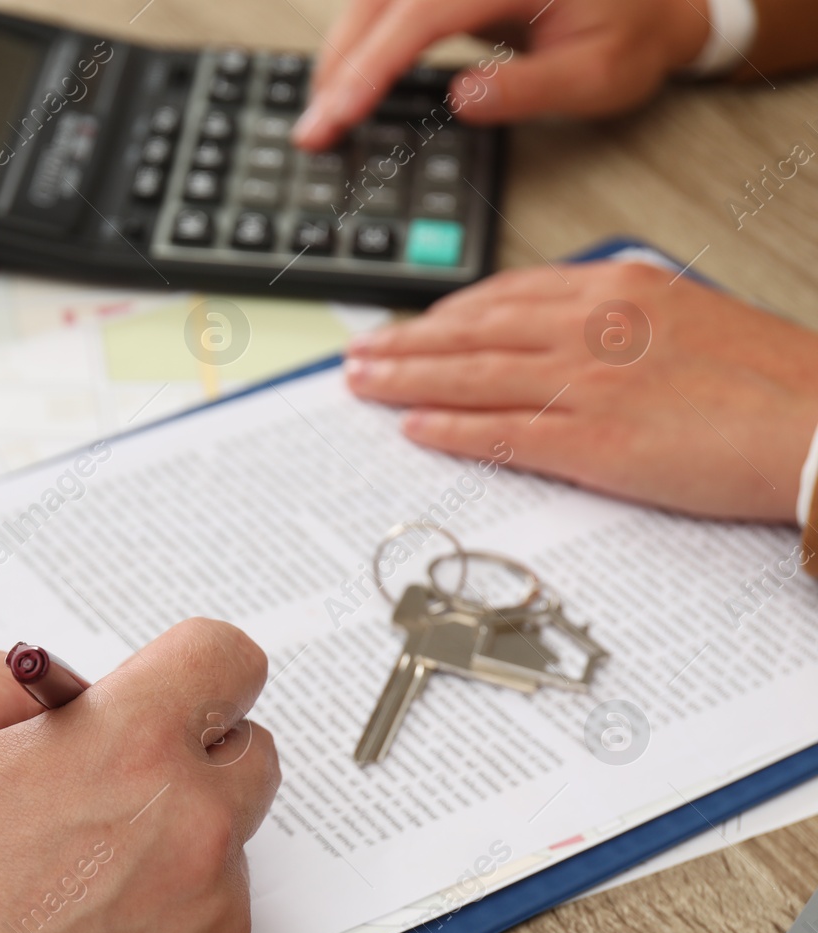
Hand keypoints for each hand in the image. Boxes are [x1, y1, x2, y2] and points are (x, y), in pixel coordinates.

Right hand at [0, 618, 280, 932]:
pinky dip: (159, 927)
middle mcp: (191, 832)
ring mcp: (209, 923)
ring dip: (167, 849)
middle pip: (248, 754)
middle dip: (186, 754)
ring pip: (221, 851)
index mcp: (129, 749)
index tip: (170, 683)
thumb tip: (48, 686)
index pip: (224, 658)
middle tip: (107, 784)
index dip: (189, 664)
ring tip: (63, 885)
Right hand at [294, 0, 709, 150]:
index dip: (369, 68)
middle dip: (341, 61)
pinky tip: (353, 73)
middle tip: (316, 128)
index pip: (419, 14)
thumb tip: (462, 99)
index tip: (336, 116)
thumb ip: (530, 89)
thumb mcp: (599, 76)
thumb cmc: (636, 34)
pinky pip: (392, 0)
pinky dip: (364, 35)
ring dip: (345, 48)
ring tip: (328, 109)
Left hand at [343, 260, 817, 521]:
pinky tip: (413, 429)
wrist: (817, 424)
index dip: (448, 313)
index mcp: (615, 291)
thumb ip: (616, 318)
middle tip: (360, 353)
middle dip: (407, 343)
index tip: (414, 324)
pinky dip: (450, 430)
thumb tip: (565, 331)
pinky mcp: (592, 441)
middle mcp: (590, 327)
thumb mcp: (683, 317)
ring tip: (363, 385)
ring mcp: (586, 383)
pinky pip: (501, 433)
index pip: (506, 296)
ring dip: (407, 381)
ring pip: (471, 376)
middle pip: (473, 332)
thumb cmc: (766, 378)